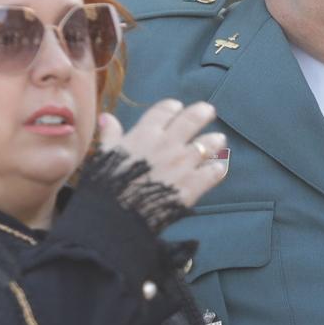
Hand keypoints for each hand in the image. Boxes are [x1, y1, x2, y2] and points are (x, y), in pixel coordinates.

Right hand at [95, 100, 228, 206]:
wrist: (118, 217)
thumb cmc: (107, 185)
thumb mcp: (104, 155)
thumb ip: (109, 135)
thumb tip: (107, 117)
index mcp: (145, 134)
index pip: (165, 111)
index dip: (173, 107)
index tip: (178, 107)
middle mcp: (168, 144)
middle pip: (192, 120)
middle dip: (202, 113)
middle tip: (209, 111)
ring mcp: (183, 164)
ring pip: (208, 144)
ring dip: (215, 140)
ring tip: (219, 140)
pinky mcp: (193, 185)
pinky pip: (213, 172)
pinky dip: (218, 168)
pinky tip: (219, 167)